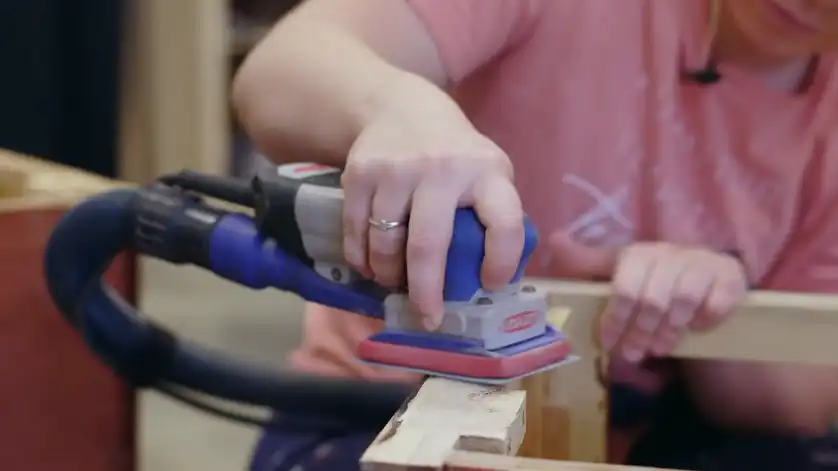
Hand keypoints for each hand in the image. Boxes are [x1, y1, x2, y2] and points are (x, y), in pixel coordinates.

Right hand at [341, 93, 523, 329]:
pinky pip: (356, 232)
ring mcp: (396, 170)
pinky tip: (370, 267)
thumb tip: (488, 282)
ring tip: (394, 284)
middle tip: (428, 319)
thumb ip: (493, 214)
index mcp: (487, 173)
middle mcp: (441, 169)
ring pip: (385, 244)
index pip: (505, 223)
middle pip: (428, 245)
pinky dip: (361, 259)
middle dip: (425, 293)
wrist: (401, 107)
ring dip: (388, 276)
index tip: (490, 284)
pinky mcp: (360, 173)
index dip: (500, 261)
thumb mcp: (488, 172)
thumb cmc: (456, 154)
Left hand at [548, 234, 747, 362]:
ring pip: (683, 301)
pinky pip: (717, 302)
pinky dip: (705, 320)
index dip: (615, 318)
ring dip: (668, 332)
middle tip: (632, 354)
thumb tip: (555, 239)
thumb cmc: (651, 279)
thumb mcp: (617, 271)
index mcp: (639, 253)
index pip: (624, 286)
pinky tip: (697, 329)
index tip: (608, 343)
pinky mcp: (730, 275)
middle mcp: (671, 253)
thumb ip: (586, 262)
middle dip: (640, 332)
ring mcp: (702, 262)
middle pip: (653, 300)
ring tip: (659, 349)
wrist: (705, 278)